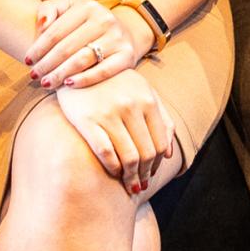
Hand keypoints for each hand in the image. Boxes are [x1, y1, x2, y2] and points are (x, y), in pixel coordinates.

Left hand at [26, 0, 144, 88]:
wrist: (125, 31)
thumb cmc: (87, 22)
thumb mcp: (69, 7)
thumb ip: (50, 9)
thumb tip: (41, 24)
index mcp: (87, 7)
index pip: (56, 31)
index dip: (38, 47)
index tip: (27, 60)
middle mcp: (104, 20)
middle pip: (67, 47)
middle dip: (46, 64)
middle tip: (33, 75)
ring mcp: (117, 38)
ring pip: (83, 60)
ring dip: (60, 74)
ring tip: (46, 83)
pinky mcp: (127, 56)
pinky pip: (103, 71)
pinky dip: (85, 79)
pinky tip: (68, 85)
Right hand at [55, 70, 176, 195]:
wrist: (80, 65)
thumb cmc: (115, 82)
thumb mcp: (142, 91)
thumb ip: (161, 118)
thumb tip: (169, 154)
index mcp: (147, 100)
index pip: (160, 143)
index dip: (157, 164)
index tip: (150, 174)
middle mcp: (131, 106)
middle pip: (146, 153)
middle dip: (144, 174)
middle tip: (139, 185)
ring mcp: (109, 113)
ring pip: (128, 157)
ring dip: (130, 177)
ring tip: (128, 185)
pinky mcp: (87, 120)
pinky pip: (106, 153)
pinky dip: (113, 168)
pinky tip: (114, 172)